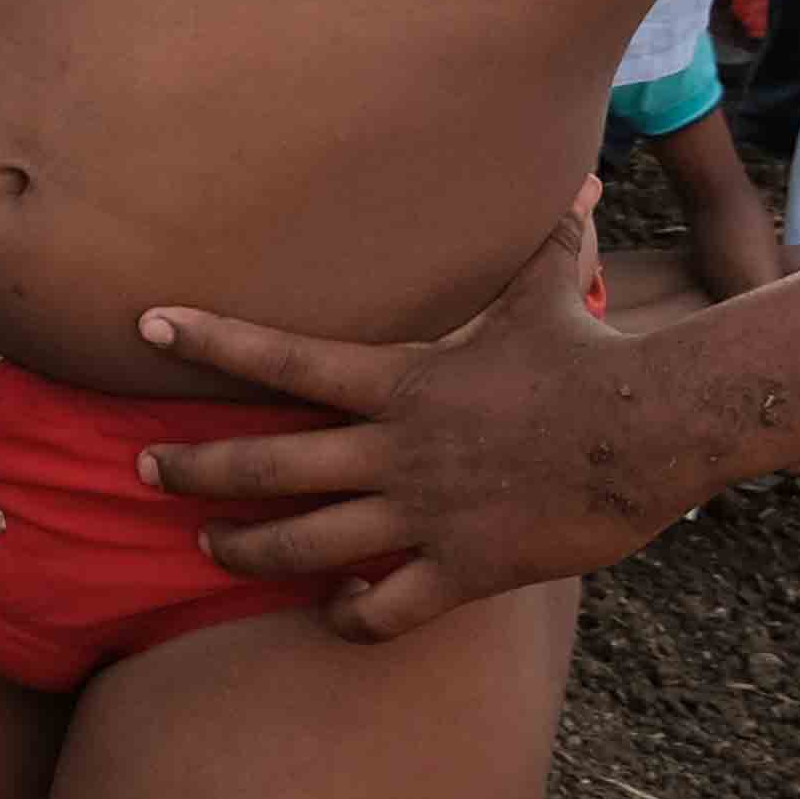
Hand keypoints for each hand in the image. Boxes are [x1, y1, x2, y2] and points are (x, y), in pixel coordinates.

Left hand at [133, 197, 696, 638]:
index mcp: (401, 381)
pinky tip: (333, 614)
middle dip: (194, 469)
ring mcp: (424, 513)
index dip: (209, 340)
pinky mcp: (464, 568)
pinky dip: (351, 617)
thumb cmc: (598, 353)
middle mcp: (396, 450)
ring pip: (306, 545)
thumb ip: (543, 241)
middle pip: (266, 465)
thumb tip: (575, 180)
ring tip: (208, 546)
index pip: (280, 357)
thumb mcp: (554, 289)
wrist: (657, 427)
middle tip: (142, 470)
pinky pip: (386, 609)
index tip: (144, 325)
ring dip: (245, 549)